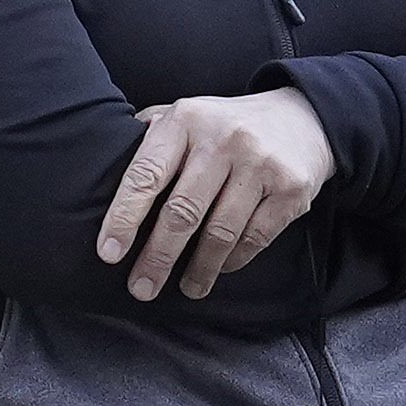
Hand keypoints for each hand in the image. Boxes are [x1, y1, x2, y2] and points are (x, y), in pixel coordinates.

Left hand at [100, 90, 336, 301]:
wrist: (302, 118)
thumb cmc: (224, 126)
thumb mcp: (184, 116)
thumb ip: (148, 136)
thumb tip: (102, 168)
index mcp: (185, 120)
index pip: (145, 175)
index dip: (123, 217)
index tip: (108, 253)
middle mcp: (222, 140)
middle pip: (182, 211)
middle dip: (157, 256)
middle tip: (140, 288)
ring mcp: (260, 164)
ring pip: (220, 231)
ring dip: (199, 268)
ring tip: (186, 289)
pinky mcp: (291, 189)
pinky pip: (255, 237)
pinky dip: (233, 260)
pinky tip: (219, 270)